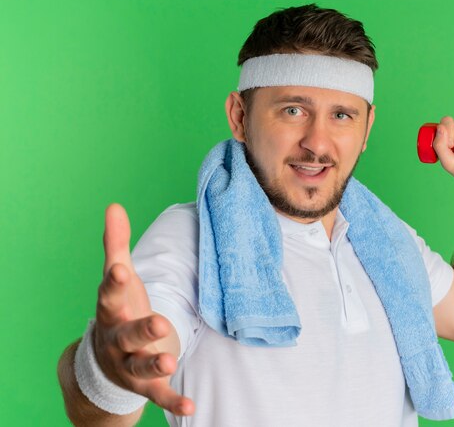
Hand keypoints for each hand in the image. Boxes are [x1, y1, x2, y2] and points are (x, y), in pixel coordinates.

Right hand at [94, 204, 194, 415]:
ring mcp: (130, 363)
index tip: (121, 270)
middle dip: (141, 329)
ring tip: (169, 360)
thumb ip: (115, 245)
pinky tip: (191, 406)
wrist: (103, 361)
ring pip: (140, 365)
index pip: (110, 296)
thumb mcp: (117, 279)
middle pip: (126, 334)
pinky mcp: (145, 384)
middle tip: (158, 322)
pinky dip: (172, 401)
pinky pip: (158, 394)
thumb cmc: (117, 310)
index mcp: (111, 310)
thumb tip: (114, 206)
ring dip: (154, 363)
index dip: (114, 284)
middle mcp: (117, 338)